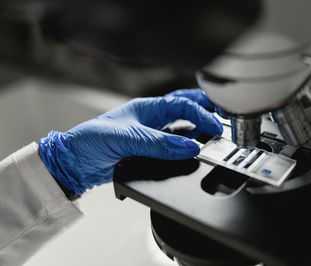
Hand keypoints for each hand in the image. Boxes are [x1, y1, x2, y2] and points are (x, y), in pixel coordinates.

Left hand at [39, 89, 221, 194]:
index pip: (182, 105)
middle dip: (205, 109)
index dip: (202, 113)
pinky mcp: (148, 151)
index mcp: (147, 107)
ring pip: (181, 127)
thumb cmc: (91, 140)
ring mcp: (151, 135)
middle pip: (185, 108)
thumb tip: (190, 147)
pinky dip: (186, 147)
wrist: (74, 162)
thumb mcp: (128, 139)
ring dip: (198, 129)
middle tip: (224, 116)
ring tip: (214, 132)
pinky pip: (173, 146)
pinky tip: (194, 151)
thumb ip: (160, 144)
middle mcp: (151, 119)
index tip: (216, 126)